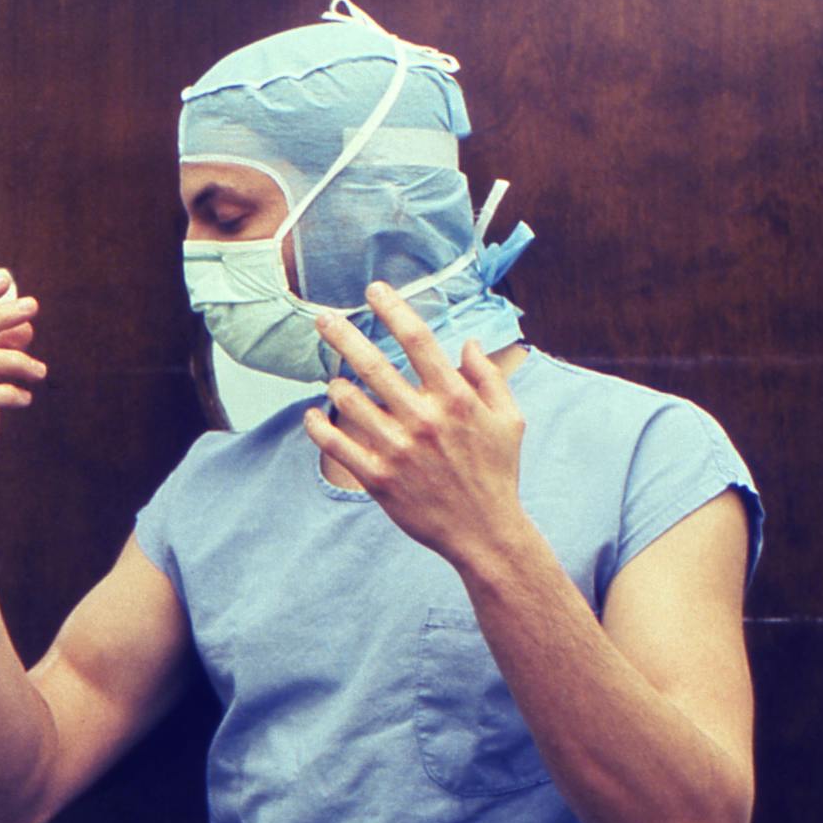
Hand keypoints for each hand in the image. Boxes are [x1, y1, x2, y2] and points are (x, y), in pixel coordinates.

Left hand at [302, 281, 528, 568]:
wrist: (485, 532)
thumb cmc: (497, 473)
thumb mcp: (509, 421)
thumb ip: (490, 378)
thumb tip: (467, 344)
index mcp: (456, 399)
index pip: (418, 340)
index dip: (393, 309)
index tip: (374, 290)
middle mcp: (424, 419)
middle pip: (374, 364)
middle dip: (343, 335)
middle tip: (322, 318)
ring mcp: (398, 450)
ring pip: (350, 403)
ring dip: (336, 386)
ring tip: (335, 382)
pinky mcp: (378, 479)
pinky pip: (336, 445)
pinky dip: (318, 427)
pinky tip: (313, 416)